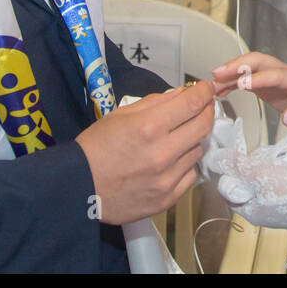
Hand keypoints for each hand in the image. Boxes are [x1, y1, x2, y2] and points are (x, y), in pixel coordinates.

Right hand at [76, 80, 214, 224]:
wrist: (80, 187)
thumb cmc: (96, 147)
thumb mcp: (121, 114)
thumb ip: (155, 103)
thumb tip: (182, 95)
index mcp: (149, 127)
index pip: (192, 104)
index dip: (204, 92)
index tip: (206, 88)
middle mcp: (163, 153)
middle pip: (203, 126)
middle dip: (206, 111)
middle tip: (203, 106)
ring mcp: (167, 178)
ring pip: (197, 150)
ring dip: (191, 140)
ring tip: (175, 139)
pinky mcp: (168, 198)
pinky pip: (190, 175)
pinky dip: (184, 166)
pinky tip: (170, 163)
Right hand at [212, 52, 286, 137]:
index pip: (278, 74)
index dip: (260, 78)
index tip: (243, 86)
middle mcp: (286, 74)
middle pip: (260, 61)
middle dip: (238, 65)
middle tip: (217, 74)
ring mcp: (276, 78)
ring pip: (251, 68)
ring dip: (232, 72)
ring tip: (212, 84)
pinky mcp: (270, 86)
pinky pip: (249, 79)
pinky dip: (234, 83)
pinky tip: (221, 90)